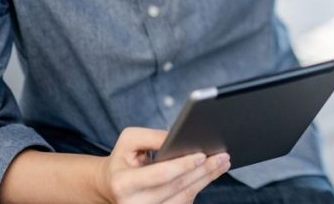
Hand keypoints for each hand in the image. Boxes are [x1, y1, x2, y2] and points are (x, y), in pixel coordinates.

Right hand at [96, 127, 229, 203]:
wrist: (111, 185)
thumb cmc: (123, 159)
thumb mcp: (129, 140)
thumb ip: (153, 136)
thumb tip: (179, 136)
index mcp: (124, 183)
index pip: (160, 175)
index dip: (183, 165)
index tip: (202, 155)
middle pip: (177, 186)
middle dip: (203, 170)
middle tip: (222, 156)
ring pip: (184, 197)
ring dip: (206, 179)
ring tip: (222, 163)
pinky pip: (183, 202)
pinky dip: (198, 186)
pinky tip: (210, 173)